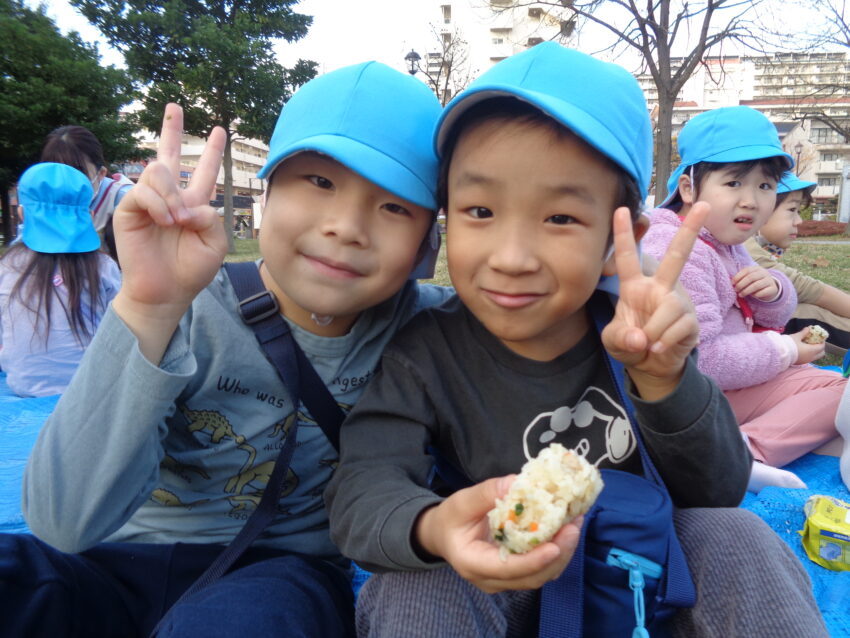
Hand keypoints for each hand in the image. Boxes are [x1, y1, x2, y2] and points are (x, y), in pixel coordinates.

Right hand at [112, 104, 227, 361]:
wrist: (166, 291)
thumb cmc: (191, 270)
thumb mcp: (215, 243)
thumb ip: (211, 217)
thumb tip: (189, 203)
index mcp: (192, 204)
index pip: (202, 171)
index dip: (211, 152)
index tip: (220, 130)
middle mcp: (170, 198)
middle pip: (169, 155)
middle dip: (172, 129)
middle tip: (174, 106)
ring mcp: (148, 202)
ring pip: (158, 172)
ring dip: (172, 195)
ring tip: (177, 221)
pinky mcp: (129, 209)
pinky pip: (143, 191)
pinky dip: (159, 204)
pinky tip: (165, 220)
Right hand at [414, 476, 581, 592]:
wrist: (442, 534)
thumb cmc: (450, 518)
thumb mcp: (462, 501)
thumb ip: (487, 492)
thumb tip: (518, 483)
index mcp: (473, 563)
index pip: (507, 569)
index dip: (533, 561)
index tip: (554, 546)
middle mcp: (491, 579)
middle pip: (531, 577)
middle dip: (557, 555)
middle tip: (573, 527)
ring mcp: (505, 580)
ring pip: (540, 576)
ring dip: (562, 553)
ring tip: (575, 524)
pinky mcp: (517, 573)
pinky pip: (541, 568)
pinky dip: (557, 551)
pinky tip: (566, 528)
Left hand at [601, 203, 708, 400]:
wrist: (651, 366)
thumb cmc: (630, 344)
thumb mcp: (614, 342)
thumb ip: (621, 338)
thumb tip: (641, 337)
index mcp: (635, 287)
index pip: (627, 258)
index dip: (622, 235)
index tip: (620, 209)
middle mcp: (659, 288)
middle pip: (676, 256)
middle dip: (689, 231)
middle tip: (704, 205)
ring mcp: (678, 303)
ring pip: (669, 308)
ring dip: (653, 331)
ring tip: (648, 343)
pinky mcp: (691, 320)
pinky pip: (678, 328)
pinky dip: (663, 342)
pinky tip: (659, 348)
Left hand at [732, 265, 778, 300]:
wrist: (770, 288)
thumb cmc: (755, 282)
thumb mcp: (749, 278)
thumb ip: (742, 278)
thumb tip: (732, 283)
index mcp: (757, 268)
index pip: (747, 270)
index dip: (738, 276)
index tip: (732, 283)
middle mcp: (764, 273)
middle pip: (751, 277)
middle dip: (741, 284)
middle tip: (736, 290)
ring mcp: (769, 280)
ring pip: (756, 285)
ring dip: (746, 291)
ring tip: (741, 295)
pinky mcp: (773, 289)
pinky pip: (763, 292)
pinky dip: (756, 295)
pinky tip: (753, 296)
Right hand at [789, 327, 825, 364]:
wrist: (779, 354)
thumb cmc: (789, 345)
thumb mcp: (796, 337)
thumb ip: (803, 333)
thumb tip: (808, 328)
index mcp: (811, 350)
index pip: (822, 347)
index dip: (822, 341)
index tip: (819, 338)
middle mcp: (811, 357)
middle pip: (821, 353)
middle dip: (820, 348)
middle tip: (816, 342)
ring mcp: (806, 361)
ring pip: (815, 357)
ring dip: (815, 351)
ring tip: (809, 346)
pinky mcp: (801, 363)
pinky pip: (809, 359)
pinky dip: (810, 354)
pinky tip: (803, 350)